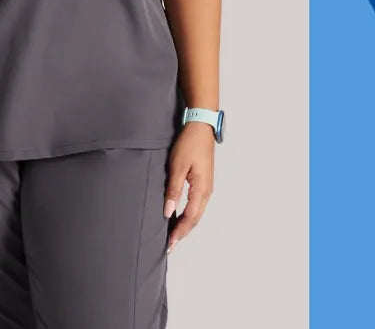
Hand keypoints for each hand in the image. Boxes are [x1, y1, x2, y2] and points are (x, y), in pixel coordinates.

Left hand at [163, 122, 215, 253]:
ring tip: (173, 236)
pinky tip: (179, 217)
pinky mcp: (203, 183)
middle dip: (182, 233)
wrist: (201, 128)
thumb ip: (173, 190)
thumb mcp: (177, 166)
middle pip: (195, 219)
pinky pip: (196, 205)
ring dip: (185, 225)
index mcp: (201, 189)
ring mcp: (206, 188)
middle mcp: (207, 192)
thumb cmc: (189, 144)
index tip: (169, 243)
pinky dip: (188, 215)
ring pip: (196, 213)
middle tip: (169, 246)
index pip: (189, 217)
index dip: (179, 232)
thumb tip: (168, 212)